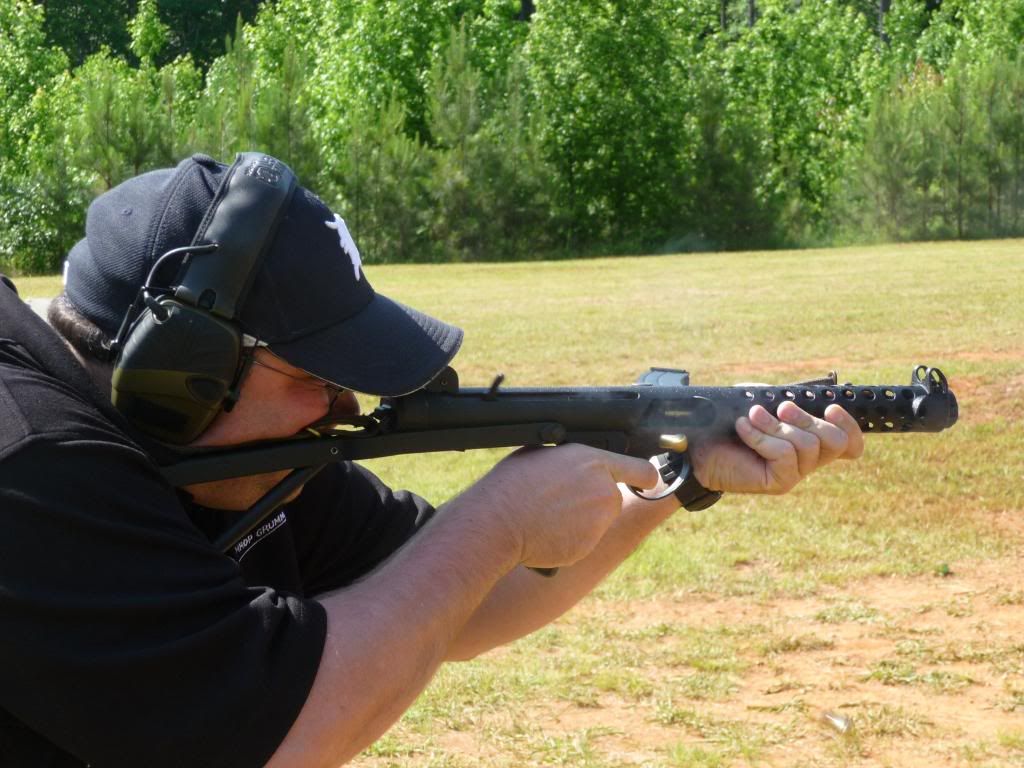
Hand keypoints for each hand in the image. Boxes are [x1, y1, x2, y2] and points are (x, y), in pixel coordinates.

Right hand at [472, 444, 658, 568]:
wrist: (498, 522)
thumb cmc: (512, 484)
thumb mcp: (543, 454)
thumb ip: (572, 459)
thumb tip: (576, 463)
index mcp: (594, 462)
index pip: (642, 470)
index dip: (645, 477)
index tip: (645, 481)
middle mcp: (604, 492)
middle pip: (613, 498)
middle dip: (595, 501)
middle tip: (562, 501)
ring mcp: (598, 522)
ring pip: (598, 521)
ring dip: (582, 521)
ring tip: (549, 516)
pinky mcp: (588, 546)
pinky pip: (585, 541)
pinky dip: (571, 539)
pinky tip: (547, 532)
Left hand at [691, 402, 863, 494]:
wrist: (698, 448)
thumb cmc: (728, 424)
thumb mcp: (758, 402)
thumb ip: (779, 398)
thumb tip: (790, 397)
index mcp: (810, 440)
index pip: (850, 444)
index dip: (850, 426)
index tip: (832, 408)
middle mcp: (808, 460)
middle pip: (836, 442)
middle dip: (809, 418)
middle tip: (781, 408)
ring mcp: (795, 473)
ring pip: (808, 445)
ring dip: (776, 424)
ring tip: (751, 416)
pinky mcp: (779, 483)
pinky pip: (784, 454)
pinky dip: (762, 436)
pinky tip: (742, 428)